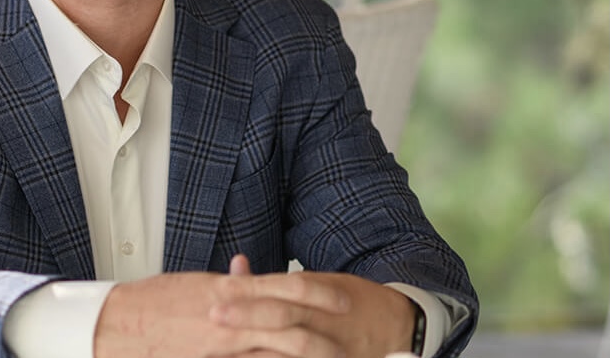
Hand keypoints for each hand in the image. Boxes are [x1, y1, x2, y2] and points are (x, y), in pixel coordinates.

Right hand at [93, 259, 350, 357]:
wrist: (119, 325)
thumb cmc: (153, 303)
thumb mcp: (194, 286)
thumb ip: (227, 284)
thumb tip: (247, 271)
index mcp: (230, 289)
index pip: (285, 285)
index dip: (318, 291)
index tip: (340, 296)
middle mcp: (233, 315)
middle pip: (291, 321)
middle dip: (325, 330)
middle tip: (352, 334)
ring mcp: (225, 344)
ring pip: (279, 350)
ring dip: (308, 354)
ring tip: (335, 356)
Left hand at [219, 255, 415, 357]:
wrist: (400, 326)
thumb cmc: (349, 301)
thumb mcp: (315, 283)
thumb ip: (273, 280)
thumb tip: (237, 264)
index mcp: (316, 293)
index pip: (278, 289)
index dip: (247, 291)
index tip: (217, 291)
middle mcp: (323, 318)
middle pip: (282, 316)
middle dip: (248, 316)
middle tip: (214, 315)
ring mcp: (332, 347)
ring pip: (294, 348)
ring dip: (258, 351)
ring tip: (224, 350)